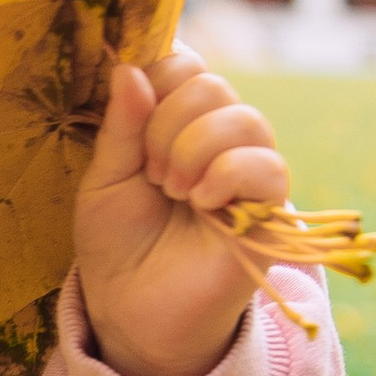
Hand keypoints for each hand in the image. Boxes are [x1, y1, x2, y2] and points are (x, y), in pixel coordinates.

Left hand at [73, 47, 290, 375]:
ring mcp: (248, 171)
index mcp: (177, 123)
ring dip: (194, 150)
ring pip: (243, 118)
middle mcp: (218, 139)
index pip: (185, 63)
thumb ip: (120, 125)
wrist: (134, 312)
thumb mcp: (104, 179)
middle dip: (167, 124)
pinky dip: (227, 175)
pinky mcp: (271, 209)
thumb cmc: (118, 245)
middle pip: (212, 84)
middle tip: (151, 174)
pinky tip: (201, 204)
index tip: (131, 126)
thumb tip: (129, 66)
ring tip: (172, 192)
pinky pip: (267, 164)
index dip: (157, 81)